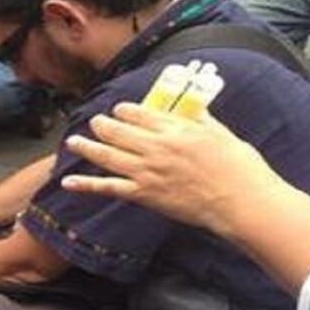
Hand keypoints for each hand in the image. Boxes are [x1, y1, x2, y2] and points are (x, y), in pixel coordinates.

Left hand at [60, 103, 283, 237]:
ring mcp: (147, 172)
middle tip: (94, 122)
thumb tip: (191, 107)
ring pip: (108, 155)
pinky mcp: (144, 195)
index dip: (125, 111)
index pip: (141, 114)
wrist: (241, 202)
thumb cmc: (240, 168)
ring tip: (73, 142)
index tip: (119, 110)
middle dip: (102, 125)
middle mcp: (157, 148)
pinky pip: (108, 188)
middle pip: (118, 131)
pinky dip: (86, 184)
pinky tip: (68, 181)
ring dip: (87, 147)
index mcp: (176, 129)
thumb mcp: (221, 133)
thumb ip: (200, 119)